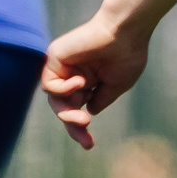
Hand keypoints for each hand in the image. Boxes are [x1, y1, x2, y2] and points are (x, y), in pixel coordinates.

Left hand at [41, 10, 155, 148]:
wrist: (126, 32)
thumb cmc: (127, 55)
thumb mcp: (116, 86)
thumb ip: (100, 99)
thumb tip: (89, 112)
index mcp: (87, 80)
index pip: (76, 108)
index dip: (79, 128)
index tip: (89, 145)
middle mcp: (73, 74)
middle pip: (63, 106)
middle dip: (72, 125)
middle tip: (86, 137)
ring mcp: (63, 66)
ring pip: (54, 99)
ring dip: (67, 114)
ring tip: (83, 119)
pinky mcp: (54, 57)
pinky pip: (49, 84)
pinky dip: (63, 89)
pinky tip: (81, 82)